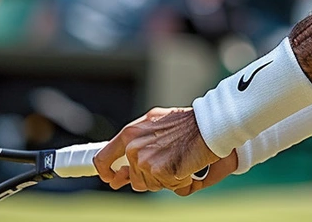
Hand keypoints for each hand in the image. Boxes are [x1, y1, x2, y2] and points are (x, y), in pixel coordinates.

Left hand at [93, 107, 221, 192]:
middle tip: (170, 161)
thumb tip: (118, 176)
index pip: (103, 158)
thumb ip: (135, 146)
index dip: (106, 172)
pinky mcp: (160, 172)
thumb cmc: (187, 124)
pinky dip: (180, 181)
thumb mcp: (155, 126)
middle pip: (134, 178)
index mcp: (130, 133)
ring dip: (166, 178)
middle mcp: (134, 147)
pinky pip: (167, 187)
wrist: (208, 124)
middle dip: (151, 176)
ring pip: (151, 184)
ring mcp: (146, 160)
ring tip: (180, 159)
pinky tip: (187, 166)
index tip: (111, 178)